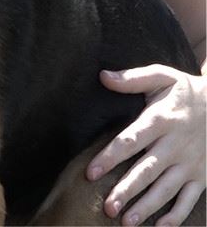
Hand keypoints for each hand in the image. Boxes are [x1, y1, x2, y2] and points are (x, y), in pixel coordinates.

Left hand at [86, 65, 205, 225]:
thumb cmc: (185, 91)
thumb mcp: (162, 76)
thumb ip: (132, 79)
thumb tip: (103, 76)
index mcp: (161, 120)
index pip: (131, 141)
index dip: (110, 157)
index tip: (91, 172)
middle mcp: (175, 145)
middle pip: (147, 171)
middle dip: (126, 190)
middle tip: (107, 207)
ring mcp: (190, 163)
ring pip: (165, 189)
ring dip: (146, 207)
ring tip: (126, 222)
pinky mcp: (202, 176)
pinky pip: (189, 199)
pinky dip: (176, 215)